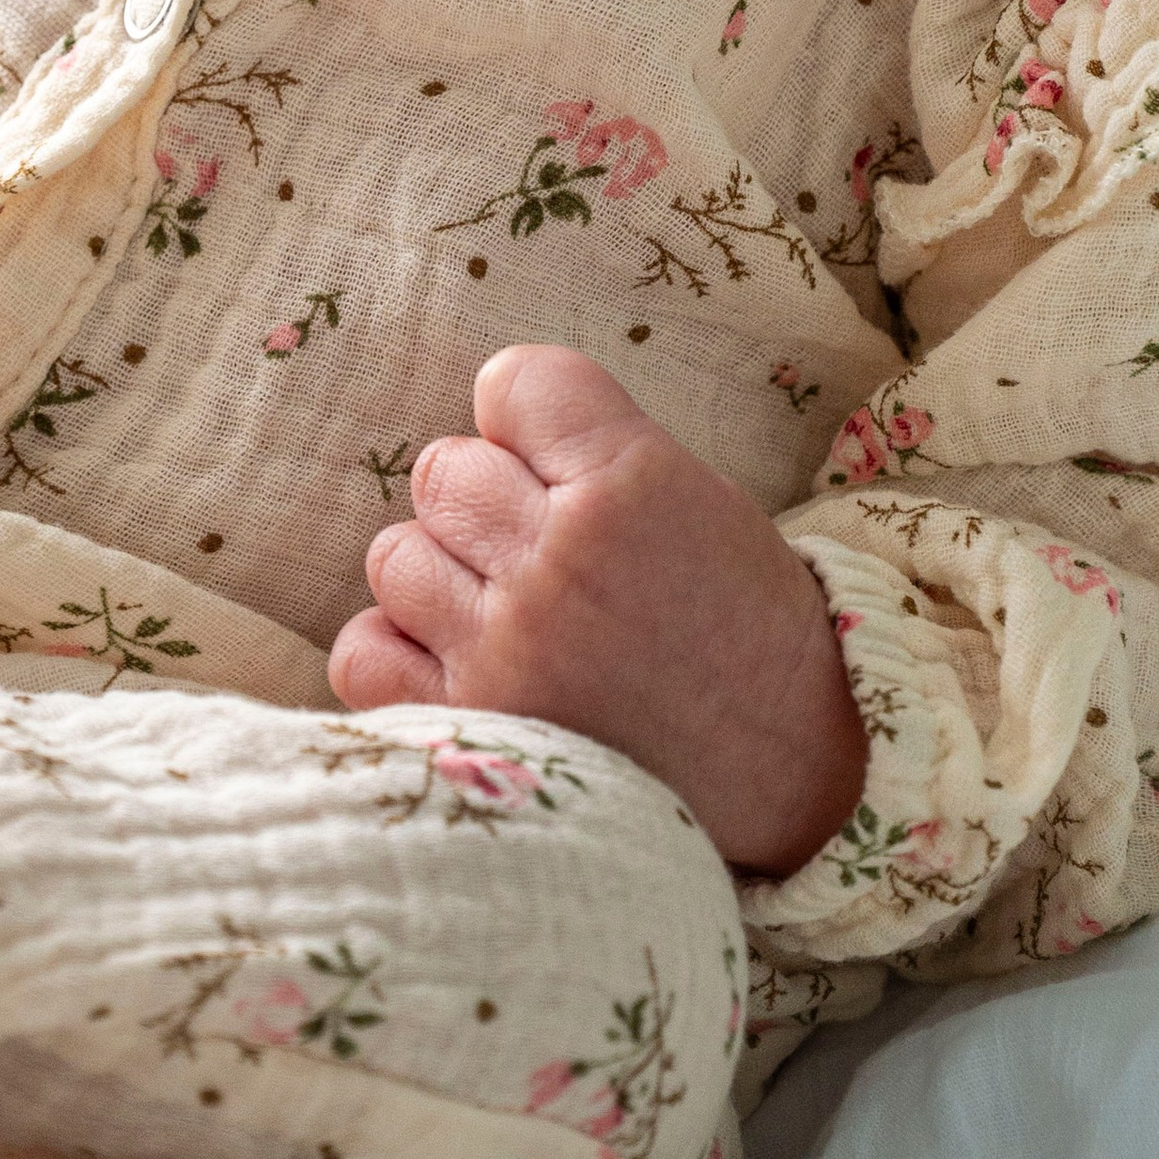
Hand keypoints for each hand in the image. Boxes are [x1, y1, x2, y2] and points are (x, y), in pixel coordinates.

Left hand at [326, 345, 865, 874]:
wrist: (793, 776)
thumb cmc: (747, 633)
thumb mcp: (702, 505)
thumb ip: (597, 457)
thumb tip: (489, 431)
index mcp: (630, 483)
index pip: (513, 383)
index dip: (525, 418)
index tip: (552, 457)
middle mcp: (557, 559)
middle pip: (444, 468)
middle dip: (482, 499)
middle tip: (536, 548)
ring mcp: (503, 647)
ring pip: (396, 555)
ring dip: (439, 576)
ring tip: (503, 610)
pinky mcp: (468, 725)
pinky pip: (364, 653)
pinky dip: (395, 653)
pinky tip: (453, 661)